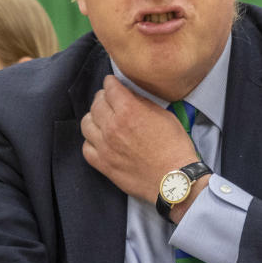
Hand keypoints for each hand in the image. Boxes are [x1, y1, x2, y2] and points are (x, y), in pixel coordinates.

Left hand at [80, 76, 197, 204]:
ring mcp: (105, 147)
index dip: (111, 83)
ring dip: (93, 118)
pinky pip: (86, 148)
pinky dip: (90, 141)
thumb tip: (130, 96)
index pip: (110, 88)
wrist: (174, 179)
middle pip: (96, 104)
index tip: (112, 83)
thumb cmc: (175, 148)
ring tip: (101, 120)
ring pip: (86, 124)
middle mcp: (112, 127)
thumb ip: (143, 103)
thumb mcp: (164, 116)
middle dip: (102, 98)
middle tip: (108, 100)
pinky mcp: (103, 164)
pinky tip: (99, 141)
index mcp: (129, 111)